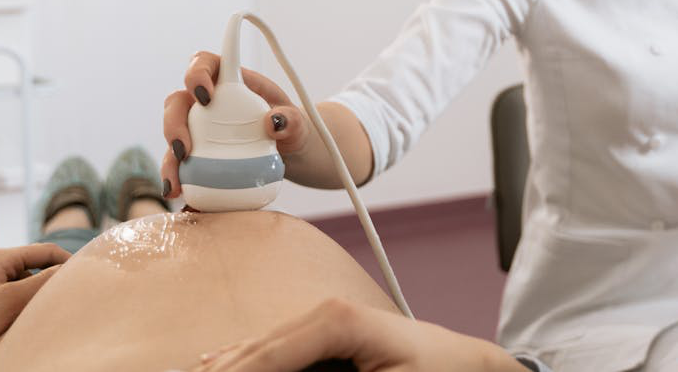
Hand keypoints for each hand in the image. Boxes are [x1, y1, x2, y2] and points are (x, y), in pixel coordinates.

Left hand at [0, 243, 70, 356]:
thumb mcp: (10, 302)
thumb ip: (42, 282)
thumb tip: (72, 269)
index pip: (46, 251)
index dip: (69, 262)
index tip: (87, 278)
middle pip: (33, 268)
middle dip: (49, 285)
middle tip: (62, 303)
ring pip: (20, 286)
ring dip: (31, 300)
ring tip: (36, 318)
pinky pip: (6, 300)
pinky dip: (16, 310)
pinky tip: (16, 326)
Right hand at [162, 51, 312, 199]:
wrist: (289, 154)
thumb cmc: (290, 127)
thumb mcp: (298, 122)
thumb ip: (292, 119)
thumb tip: (273, 122)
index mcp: (230, 82)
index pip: (204, 64)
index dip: (197, 73)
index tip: (204, 94)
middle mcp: (207, 103)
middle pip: (177, 103)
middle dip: (173, 124)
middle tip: (184, 149)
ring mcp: (198, 129)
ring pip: (172, 138)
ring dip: (169, 161)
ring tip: (175, 185)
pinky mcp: (196, 155)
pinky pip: (179, 166)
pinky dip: (178, 182)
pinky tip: (183, 200)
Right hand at [189, 298, 526, 371]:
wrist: (463, 364)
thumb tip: (281, 371)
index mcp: (342, 320)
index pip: (274, 352)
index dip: (242, 369)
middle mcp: (329, 312)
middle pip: (260, 349)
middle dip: (228, 370)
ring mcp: (326, 320)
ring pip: (261, 348)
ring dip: (230, 366)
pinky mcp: (326, 335)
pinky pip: (275, 349)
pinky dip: (245, 359)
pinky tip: (214, 364)